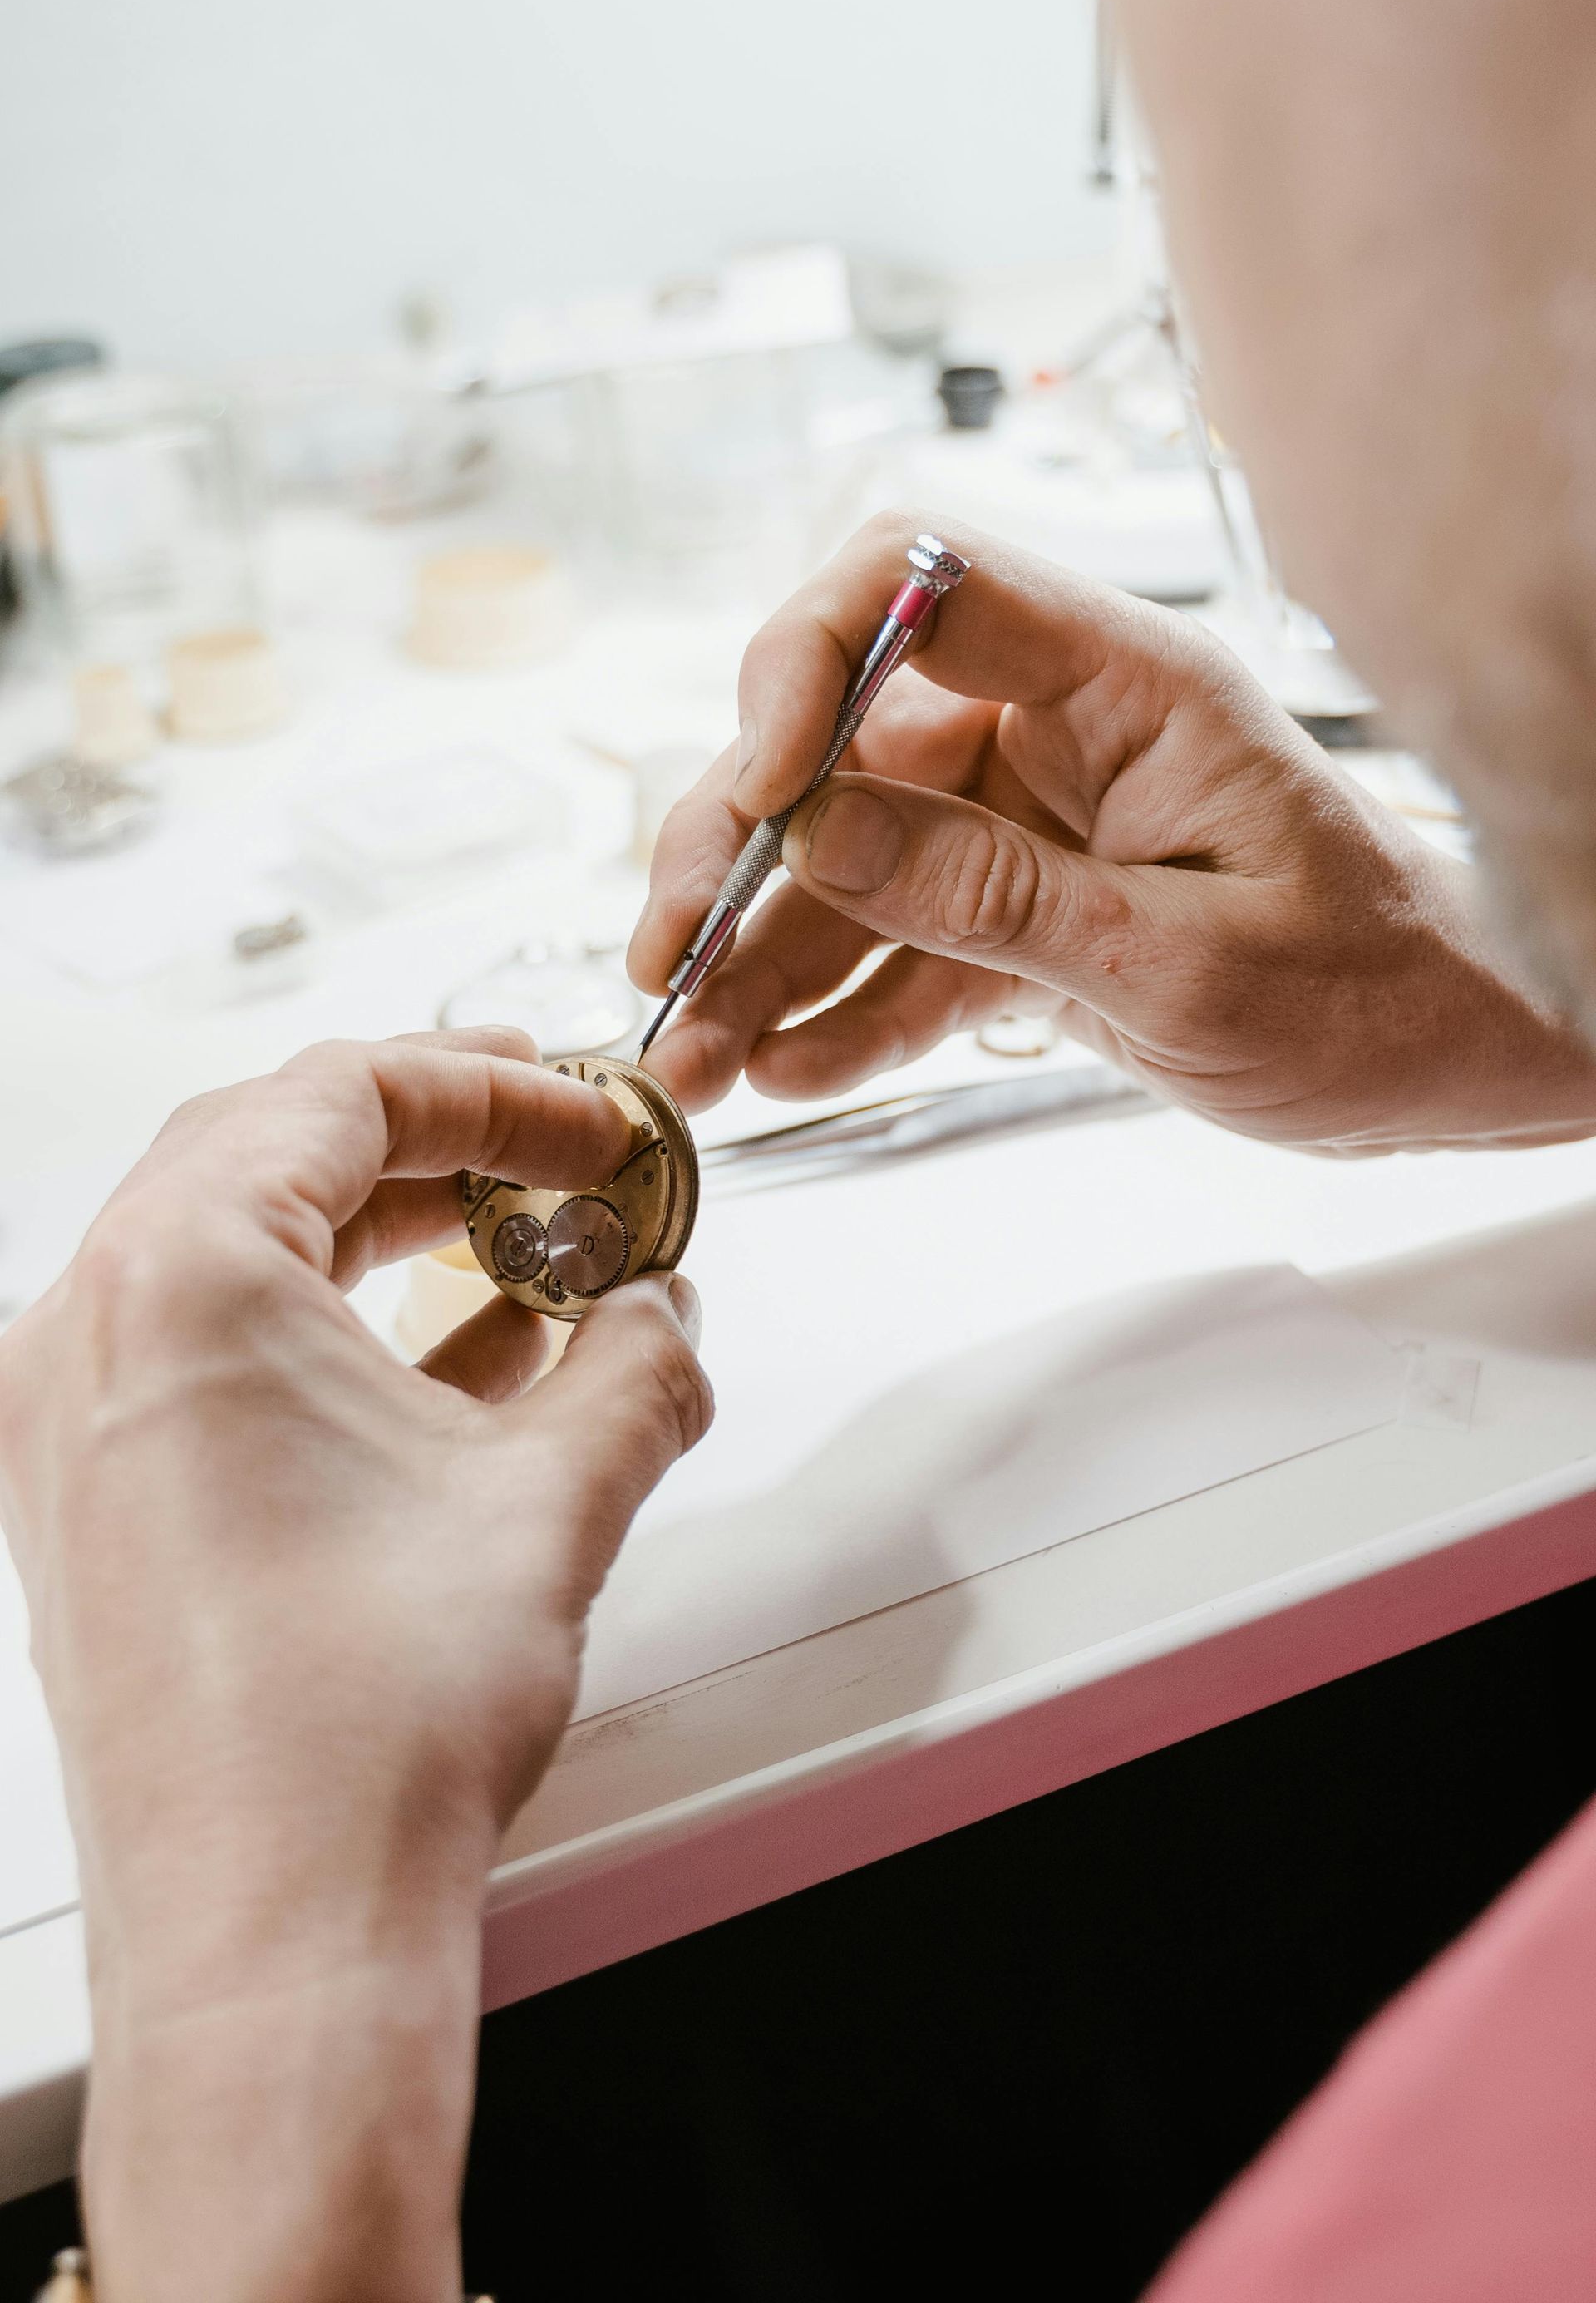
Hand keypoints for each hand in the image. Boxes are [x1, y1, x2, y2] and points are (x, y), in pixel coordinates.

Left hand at [0, 1029, 710, 2302]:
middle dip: (439, 1139)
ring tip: (525, 1248)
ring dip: (388, 1232)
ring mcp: (74, 1424)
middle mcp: (93, 1333)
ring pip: (237, 1250)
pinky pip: (211, 1352)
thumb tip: (663, 1313)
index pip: (341, 1090)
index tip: (593, 1116)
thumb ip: (637, 1366)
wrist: (274, 1938)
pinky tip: (457, 1363)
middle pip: (275, 1149)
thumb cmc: (361, 1735)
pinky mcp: (94, 1503)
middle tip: (559, 1151)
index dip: (497, 1084)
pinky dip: (334, 1328)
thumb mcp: (553, 1501)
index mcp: (181, 1279)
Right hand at [629, 514, 1595, 1150]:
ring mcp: (1034, 825)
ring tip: (694, 1058)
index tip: (756, 792)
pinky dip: (840, 1011)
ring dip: (761, 958)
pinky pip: (903, 948)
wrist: (1454, 1062)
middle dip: (739, 851)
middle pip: (843, 742)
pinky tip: (783, 1070)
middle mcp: (1060, 732)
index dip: (806, 662)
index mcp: (1124, 682)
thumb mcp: (1189, 965)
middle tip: (673, 959)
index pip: (922, 583)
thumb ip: (998, 900)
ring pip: (851, 863)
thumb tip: (816, 836)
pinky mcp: (1025, 916)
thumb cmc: (1380, 990)